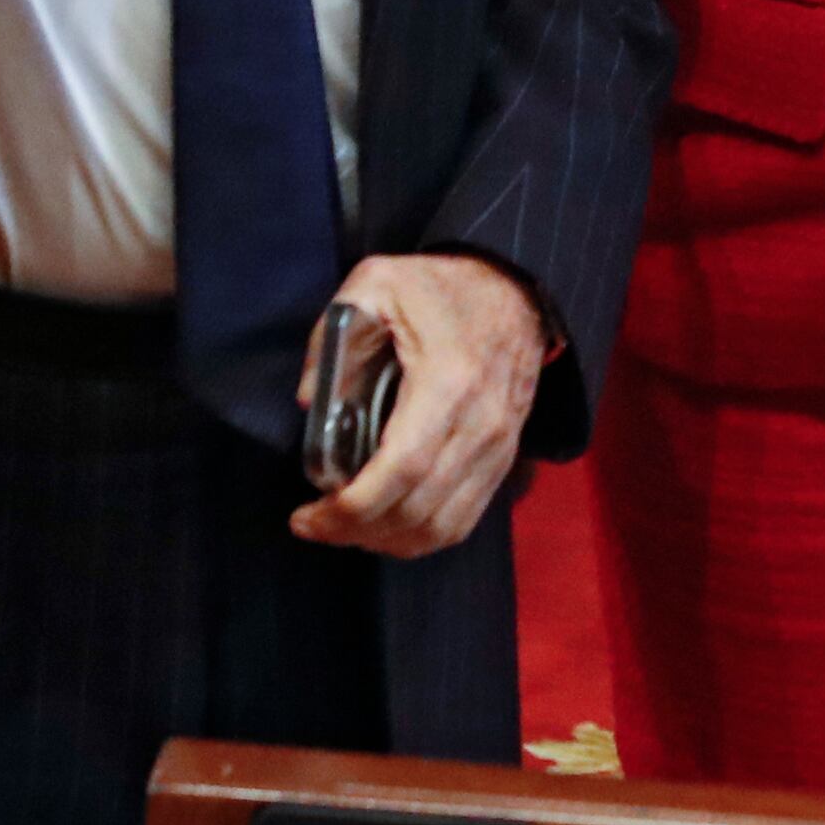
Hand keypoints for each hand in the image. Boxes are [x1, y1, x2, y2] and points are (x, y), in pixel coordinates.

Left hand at [287, 252, 552, 559]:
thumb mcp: (375, 282)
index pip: (400, 471)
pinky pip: (464, 519)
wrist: (517, 289)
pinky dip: (421, 537)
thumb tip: (308, 402)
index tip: (306, 516)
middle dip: (357, 532)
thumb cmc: (441, 287)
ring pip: (443, 527)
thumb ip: (333, 334)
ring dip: (388, 542)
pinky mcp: (503, 459)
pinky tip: (386, 527)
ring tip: (345, 529)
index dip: (350, 509)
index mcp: (447, 383)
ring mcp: (497, 448)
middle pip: (418, 510)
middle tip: (314, 524)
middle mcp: (480, 426)